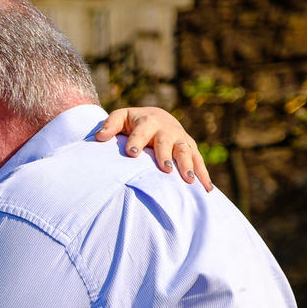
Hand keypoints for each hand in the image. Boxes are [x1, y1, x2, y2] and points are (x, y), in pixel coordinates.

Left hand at [96, 106, 213, 191]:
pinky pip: (198, 161)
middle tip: (164, 168)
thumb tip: (99, 137)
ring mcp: (180, 139)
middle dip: (165, 154)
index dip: (136, 142)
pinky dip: (203, 175)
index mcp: (148, 121)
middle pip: (166, 142)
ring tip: (188, 180)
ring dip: (188, 165)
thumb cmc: (134, 122)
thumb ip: (111, 125)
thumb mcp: (121, 118)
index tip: (131, 154)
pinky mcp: (190, 148)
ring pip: (185, 151)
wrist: (157, 117)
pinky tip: (206, 190)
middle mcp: (167, 129)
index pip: (141, 132)